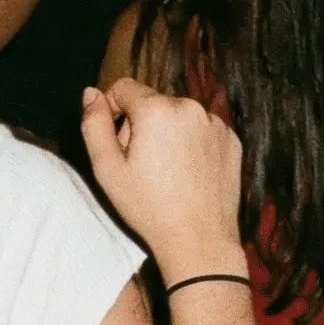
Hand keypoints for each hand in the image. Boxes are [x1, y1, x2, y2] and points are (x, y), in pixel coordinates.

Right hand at [82, 79, 245, 283]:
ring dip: (167, 132)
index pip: (124, 87)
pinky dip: (192, 142)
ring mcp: (216, 123)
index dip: (113, 110)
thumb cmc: (148, 206)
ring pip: (179, 115)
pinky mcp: (232, 139)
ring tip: (165, 172)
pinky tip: (188, 173)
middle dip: (140, 124)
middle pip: (153, 102)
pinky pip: (202, 129)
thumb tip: (91, 93)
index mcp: (158, 109)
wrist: (199, 237)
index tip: (115, 141)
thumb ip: (94, 125)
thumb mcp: (107, 168)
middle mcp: (191, 107)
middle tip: (140, 164)